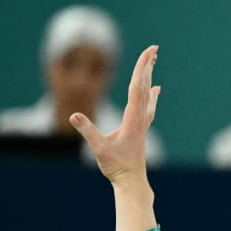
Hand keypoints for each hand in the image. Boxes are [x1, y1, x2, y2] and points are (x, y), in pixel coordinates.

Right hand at [70, 44, 160, 183]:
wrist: (132, 181)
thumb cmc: (116, 166)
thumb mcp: (98, 147)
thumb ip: (87, 130)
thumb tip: (74, 116)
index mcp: (132, 119)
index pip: (137, 88)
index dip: (141, 69)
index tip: (148, 53)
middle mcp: (140, 118)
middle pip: (144, 86)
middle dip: (148, 66)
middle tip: (154, 48)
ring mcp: (141, 123)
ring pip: (147, 94)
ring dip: (149, 76)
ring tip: (154, 62)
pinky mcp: (139, 128)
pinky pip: (147, 105)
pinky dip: (151, 94)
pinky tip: (156, 90)